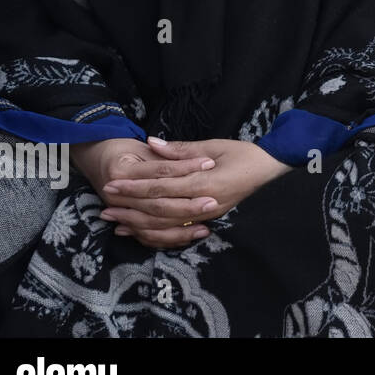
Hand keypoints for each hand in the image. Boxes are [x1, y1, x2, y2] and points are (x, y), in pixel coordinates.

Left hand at [97, 137, 291, 248]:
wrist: (269, 168)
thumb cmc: (243, 153)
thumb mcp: (214, 145)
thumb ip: (182, 149)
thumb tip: (153, 143)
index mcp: (205, 183)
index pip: (163, 188)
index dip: (136, 187)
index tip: (114, 183)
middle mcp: (204, 204)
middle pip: (160, 210)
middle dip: (131, 206)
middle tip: (105, 203)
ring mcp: (207, 215)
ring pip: (166, 224)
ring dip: (138, 222)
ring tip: (113, 219)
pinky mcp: (207, 219)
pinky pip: (176, 230)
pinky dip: (154, 231)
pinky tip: (137, 229)